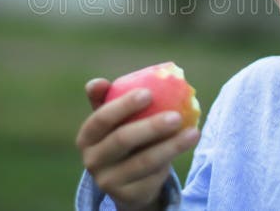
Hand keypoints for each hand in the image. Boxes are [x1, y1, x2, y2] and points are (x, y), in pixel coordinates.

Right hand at [76, 78, 199, 210]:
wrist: (125, 181)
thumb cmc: (121, 137)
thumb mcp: (113, 121)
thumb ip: (108, 99)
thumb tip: (99, 82)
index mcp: (86, 137)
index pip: (101, 118)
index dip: (123, 105)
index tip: (148, 93)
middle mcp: (92, 160)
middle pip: (122, 140)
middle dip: (151, 127)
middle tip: (176, 116)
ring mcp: (108, 181)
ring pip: (144, 162)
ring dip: (171, 146)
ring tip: (193, 133)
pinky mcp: (127, 196)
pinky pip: (153, 177)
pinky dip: (170, 161)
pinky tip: (184, 147)